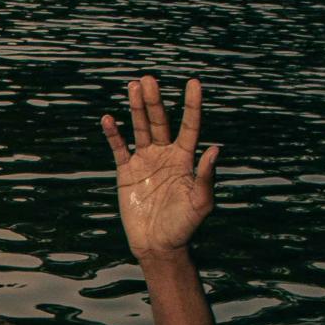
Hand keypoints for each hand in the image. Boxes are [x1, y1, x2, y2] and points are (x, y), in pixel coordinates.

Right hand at [101, 75, 218, 258]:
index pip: (189, 126)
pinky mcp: (127, 172)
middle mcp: (165, 155)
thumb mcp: (201, 203)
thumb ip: (206, 176)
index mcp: (185, 159)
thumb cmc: (184, 226)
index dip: (192, 105)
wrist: (158, 246)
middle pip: (160, 121)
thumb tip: (215, 148)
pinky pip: (119, 148)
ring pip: (140, 129)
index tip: (193, 83)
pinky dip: (114, 134)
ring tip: (133, 86)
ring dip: (136, 108)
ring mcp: (145, 161)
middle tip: (149, 79)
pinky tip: (109, 118)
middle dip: (155, 101)